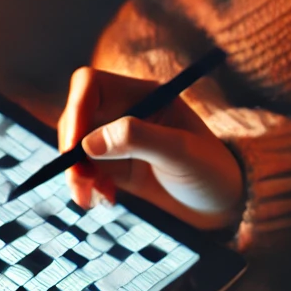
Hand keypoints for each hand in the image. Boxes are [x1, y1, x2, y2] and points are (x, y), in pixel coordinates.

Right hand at [59, 66, 243, 230]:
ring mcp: (116, 141)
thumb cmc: (210, 172)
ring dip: (75, 174)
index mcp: (144, 94)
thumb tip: (88, 143)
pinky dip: (85, 186)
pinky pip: (83, 171)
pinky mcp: (113, 167)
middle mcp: (125, 112)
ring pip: (74, 147)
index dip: (75, 110)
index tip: (73, 149)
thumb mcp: (180, 153)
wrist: (220, 205)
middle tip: (81, 183)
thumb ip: (138, 139)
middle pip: (75, 117)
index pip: (91, 86)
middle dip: (70, 151)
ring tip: (91, 200)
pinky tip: (104, 200)